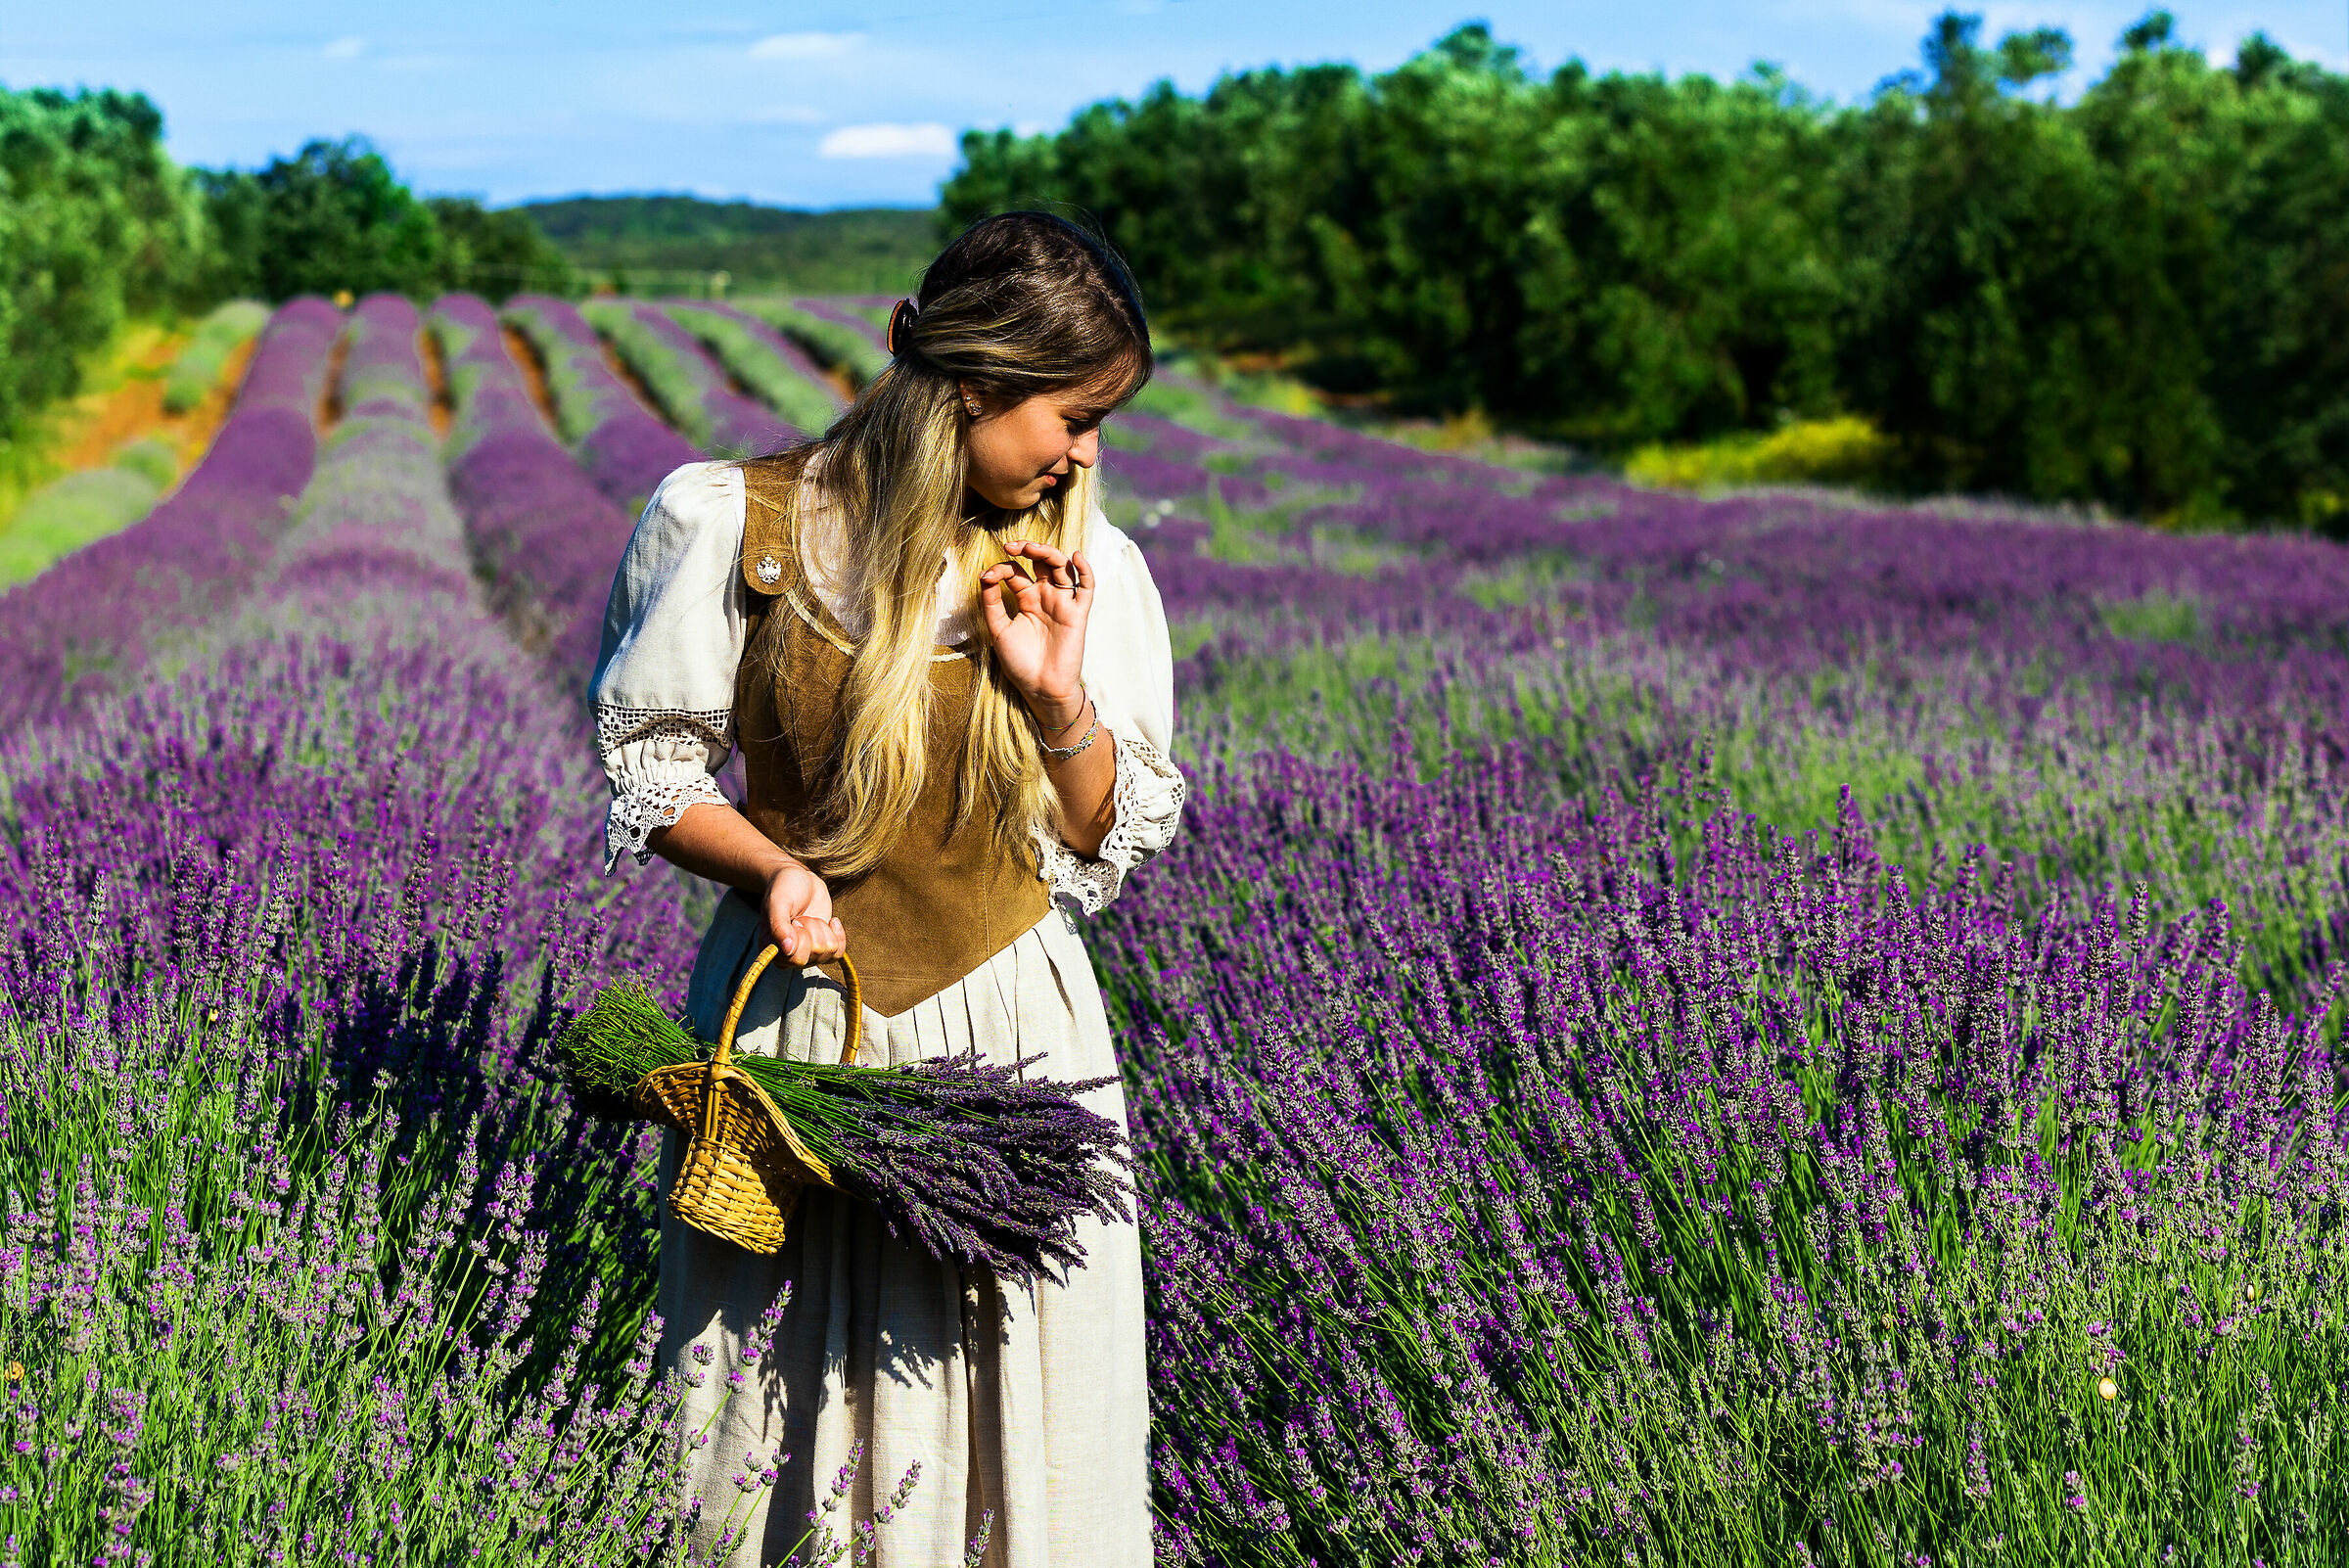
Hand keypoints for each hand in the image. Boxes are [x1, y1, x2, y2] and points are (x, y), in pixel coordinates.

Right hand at [761, 859, 844, 965]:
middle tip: (802, 917)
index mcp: (772, 949)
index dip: (802, 938)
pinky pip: (839, 952)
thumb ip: (779, 925)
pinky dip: (838, 934)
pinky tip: (831, 921)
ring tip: (809, 917)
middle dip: (813, 929)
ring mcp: (808, 953)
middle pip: (815, 954)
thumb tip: (787, 949)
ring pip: (829, 951)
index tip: (795, 920)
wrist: (801, 880)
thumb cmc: (784, 889)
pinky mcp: (823, 948)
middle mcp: (789, 956)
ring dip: (822, 928)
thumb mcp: (778, 902)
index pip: (796, 959)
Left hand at [979, 540, 1090, 725]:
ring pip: (1061, 568)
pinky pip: (1086, 588)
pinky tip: (1074, 556)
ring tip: (1032, 547)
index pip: (1016, 573)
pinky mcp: (1078, 614)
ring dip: (1048, 553)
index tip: (987, 577)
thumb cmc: (1020, 663)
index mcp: (1026, 600)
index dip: (1001, 569)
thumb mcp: (998, 630)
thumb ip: (992, 603)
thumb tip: (985, 575)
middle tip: (1011, 545)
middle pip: (1041, 563)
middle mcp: (1045, 597)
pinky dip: (1085, 570)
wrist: (1041, 688)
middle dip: (1028, 549)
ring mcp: (1062, 603)